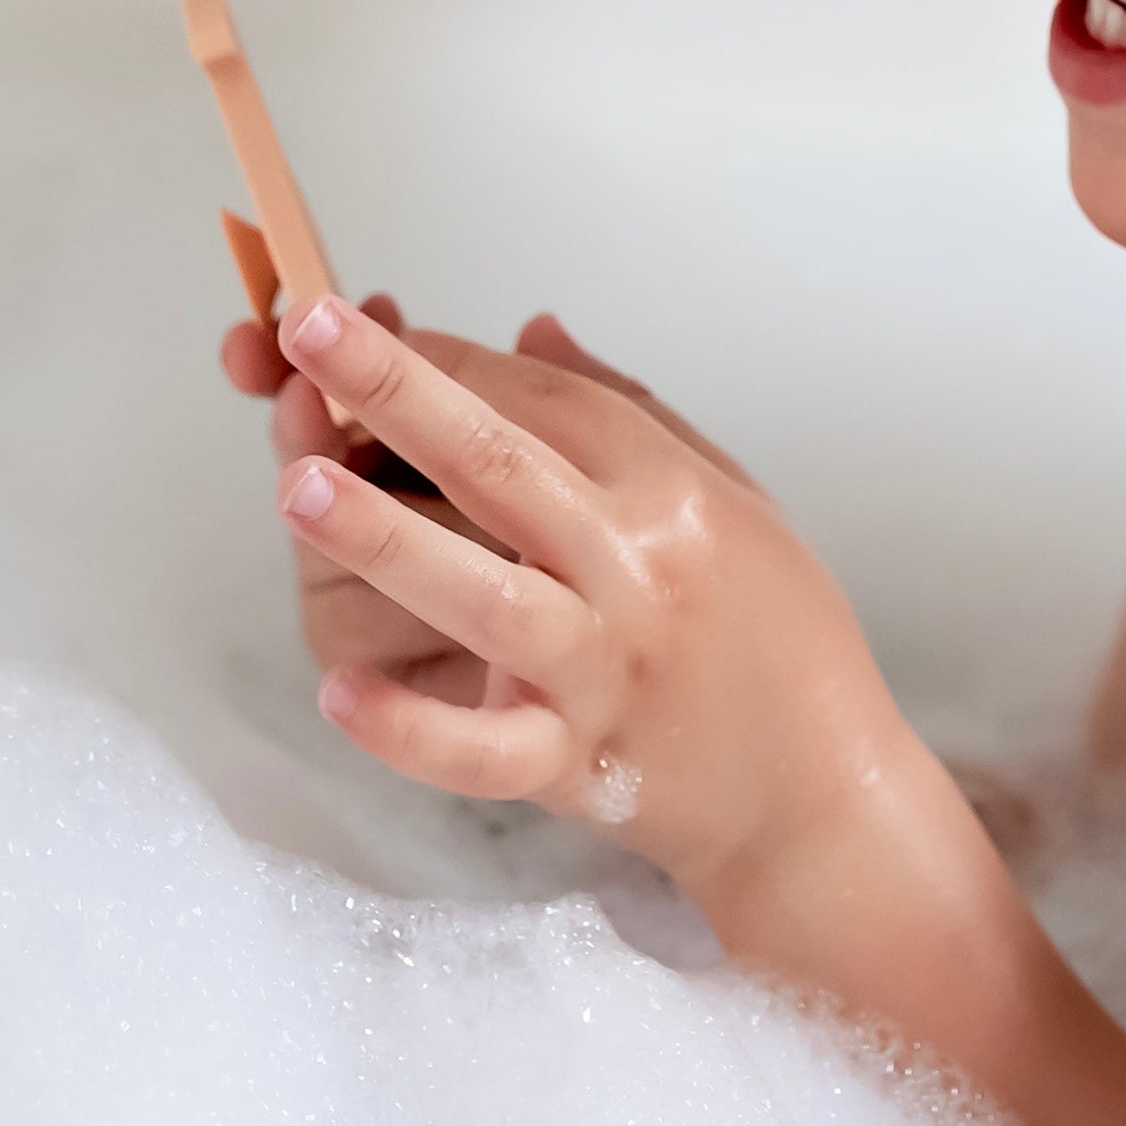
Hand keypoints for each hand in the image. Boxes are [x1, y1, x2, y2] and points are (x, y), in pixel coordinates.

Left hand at [267, 294, 906, 900]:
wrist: (826, 799)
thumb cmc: (779, 632)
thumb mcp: (730, 491)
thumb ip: (624, 407)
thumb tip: (530, 327)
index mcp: (665, 492)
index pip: (535, 400)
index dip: (438, 356)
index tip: (359, 329)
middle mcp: (631, 571)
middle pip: (497, 464)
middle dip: (394, 392)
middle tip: (308, 333)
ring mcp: (601, 672)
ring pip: (480, 596)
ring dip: (384, 537)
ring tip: (299, 486)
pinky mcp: (579, 766)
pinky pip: (483, 750)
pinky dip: (412, 728)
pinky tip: (341, 694)